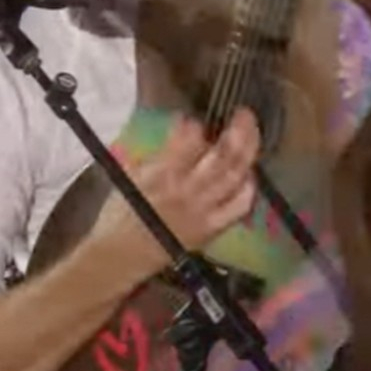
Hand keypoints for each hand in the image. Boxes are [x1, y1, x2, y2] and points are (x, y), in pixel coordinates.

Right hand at [91, 107, 261, 281]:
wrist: (119, 257)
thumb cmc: (120, 214)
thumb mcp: (129, 175)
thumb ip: (156, 154)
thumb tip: (179, 131)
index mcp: (162, 176)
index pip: (188, 142)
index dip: (194, 126)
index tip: (193, 120)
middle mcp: (188, 191)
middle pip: (223, 155)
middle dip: (238, 130)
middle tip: (244, 113)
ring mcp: (204, 211)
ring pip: (235, 176)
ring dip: (248, 151)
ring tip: (251, 133)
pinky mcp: (212, 228)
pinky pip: (239, 206)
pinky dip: (248, 187)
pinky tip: (249, 174)